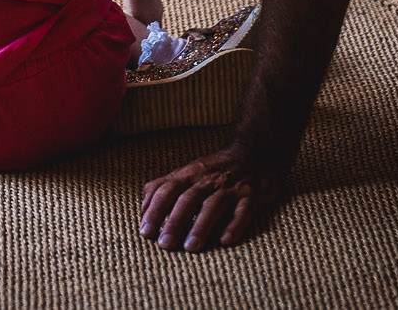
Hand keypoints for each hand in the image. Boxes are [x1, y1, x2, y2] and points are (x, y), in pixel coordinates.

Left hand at [139, 142, 283, 250]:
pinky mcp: (251, 195)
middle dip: (174, 221)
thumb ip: (164, 186)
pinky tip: (225, 240)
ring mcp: (230, 187)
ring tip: (190, 247)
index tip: (145, 232)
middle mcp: (208, 179)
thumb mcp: (187, 172)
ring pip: (213, 205)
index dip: (155, 210)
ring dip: (201, 226)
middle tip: (164, 244)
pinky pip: (243, 211)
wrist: (254, 151)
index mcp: (189, 174)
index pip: (167, 190)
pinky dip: (234, 225)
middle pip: (188, 199)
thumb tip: (143, 208)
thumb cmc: (214, 169)